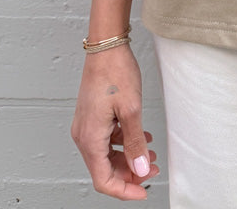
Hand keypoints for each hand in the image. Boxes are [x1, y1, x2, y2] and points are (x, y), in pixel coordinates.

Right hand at [71, 45, 158, 199]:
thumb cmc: (115, 72)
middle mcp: (84, 135)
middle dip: (130, 173)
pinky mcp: (93, 117)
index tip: (144, 191)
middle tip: (152, 169)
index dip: (124, 190)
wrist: (106, 46)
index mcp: (90, 138)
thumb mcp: (132, 110)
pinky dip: (123, 142)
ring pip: (107, 155)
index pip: (103, 180)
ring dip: (128, 157)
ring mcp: (87, 126)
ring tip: (150, 152)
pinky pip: (107, 139)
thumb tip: (140, 170)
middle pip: (105, 169)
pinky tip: (140, 136)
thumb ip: (135, 143)